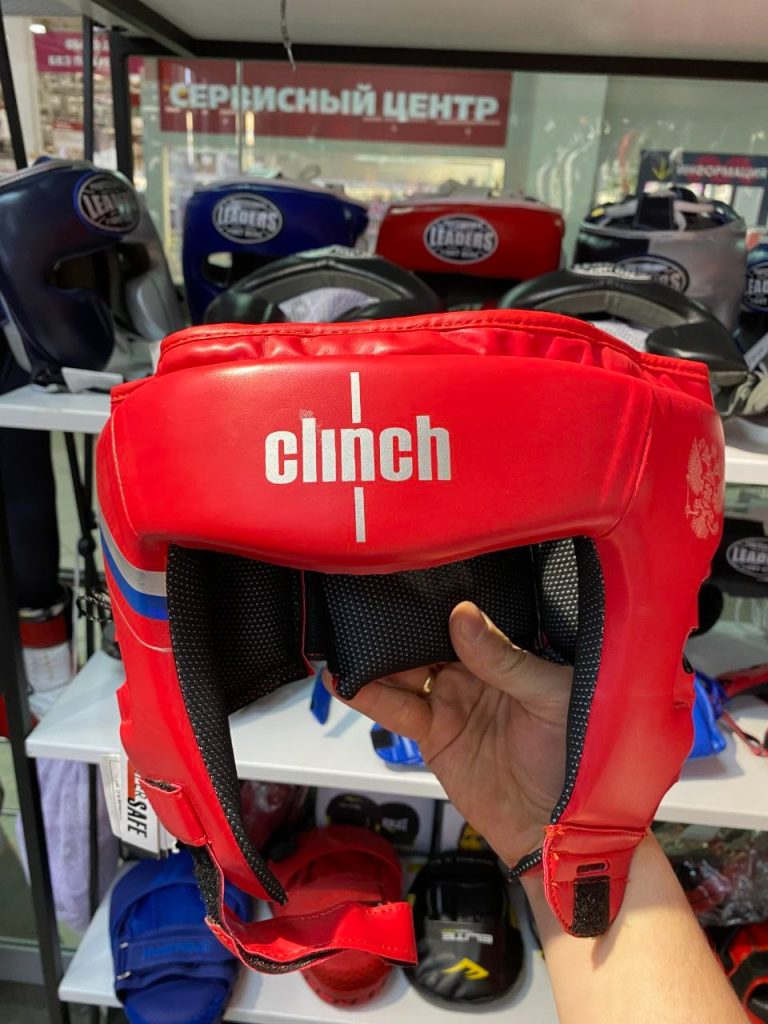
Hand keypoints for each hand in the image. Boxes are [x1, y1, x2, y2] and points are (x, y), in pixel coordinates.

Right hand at [325, 601, 572, 866]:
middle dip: (395, 626)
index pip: (463, 621)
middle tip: (362, 605)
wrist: (559, 828)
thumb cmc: (575, 756)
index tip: (406, 581)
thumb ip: (504, 658)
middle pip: (425, 641)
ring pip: (403, 672)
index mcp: (505, 655)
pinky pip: (396, 711)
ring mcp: (449, 703)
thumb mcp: (549, 697)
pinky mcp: (431, 736)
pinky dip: (368, 697)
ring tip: (342, 641)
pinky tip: (344, 682)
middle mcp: (473, 673)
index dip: (436, 603)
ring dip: (373, 658)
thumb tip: (463, 615)